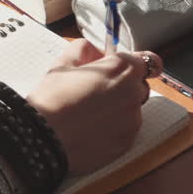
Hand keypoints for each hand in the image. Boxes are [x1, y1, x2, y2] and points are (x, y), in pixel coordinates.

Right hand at [26, 40, 160, 174]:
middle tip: (95, 91)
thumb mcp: (62, 64)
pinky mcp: (126, 143)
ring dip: (118, 108)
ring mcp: (132, 121)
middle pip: (139, 85)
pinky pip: (125, 130)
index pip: (150, 60)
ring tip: (89, 114)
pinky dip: (113, 128)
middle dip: (123, 86)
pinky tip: (90, 129)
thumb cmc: (51, 100)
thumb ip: (83, 50)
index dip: (135, 64)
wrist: (42, 140)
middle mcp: (134, 93)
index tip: (124, 69)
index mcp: (122, 69)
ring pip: (132, 110)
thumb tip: (94, 52)